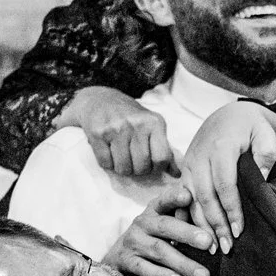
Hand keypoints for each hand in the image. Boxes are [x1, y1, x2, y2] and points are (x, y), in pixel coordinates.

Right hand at [56, 86, 175, 176]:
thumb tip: (177, 175)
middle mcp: (137, 124)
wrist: (101, 100)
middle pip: (142, 167)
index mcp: (155, 122)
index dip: (156, 168)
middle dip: (138, 170)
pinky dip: (107, 163)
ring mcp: (116, 128)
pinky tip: (108, 152)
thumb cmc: (131, 118)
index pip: (162, 158)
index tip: (150, 164)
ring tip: (121, 157)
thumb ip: (165, 150)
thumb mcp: (152, 128)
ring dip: (122, 168)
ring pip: (123, 168)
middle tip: (133, 161)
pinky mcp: (98, 133)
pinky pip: (105, 163)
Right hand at [106, 182, 214, 275]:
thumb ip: (185, 218)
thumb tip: (218, 222)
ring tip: (203, 275)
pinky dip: (163, 275)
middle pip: (165, 226)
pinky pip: (145, 269)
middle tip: (208, 242)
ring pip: (159, 250)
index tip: (189, 196)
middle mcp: (143, 223)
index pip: (165, 200)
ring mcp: (133, 242)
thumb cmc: (153, 236)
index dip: (175, 197)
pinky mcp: (126, 262)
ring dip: (183, 263)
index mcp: (154, 210)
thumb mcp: (164, 222)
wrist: (119, 255)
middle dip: (188, 234)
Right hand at [178, 100, 275, 253]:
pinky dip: (186, 219)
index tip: (239, 231)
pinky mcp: (183, 172)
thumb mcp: (265, 134)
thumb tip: (261, 179)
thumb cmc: (251, 128)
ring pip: (190, 201)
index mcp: (221, 147)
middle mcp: (200, 157)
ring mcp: (189, 165)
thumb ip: (266, 155)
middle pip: (205, 197)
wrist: (228, 116)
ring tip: (212, 249)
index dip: (231, 210)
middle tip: (226, 249)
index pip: (225, 185)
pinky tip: (192, 238)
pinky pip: (181, 199)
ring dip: (199, 227)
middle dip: (215, 225)